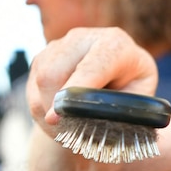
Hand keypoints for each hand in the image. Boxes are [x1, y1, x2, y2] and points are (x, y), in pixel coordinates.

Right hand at [25, 27, 158, 138]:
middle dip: (54, 107)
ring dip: (47, 111)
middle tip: (66, 132)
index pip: (89, 67)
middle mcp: (83, 38)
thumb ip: (121, 110)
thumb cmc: (132, 93)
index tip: (56, 118)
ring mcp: (60, 46)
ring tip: (67, 128)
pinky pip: (32, 88)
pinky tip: (59, 119)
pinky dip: (42, 110)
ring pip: (39, 81)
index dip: (72, 93)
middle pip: (52, 72)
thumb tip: (101, 122)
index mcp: (115, 44)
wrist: (120, 80)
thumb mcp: (139, 102)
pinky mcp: (44, 58)